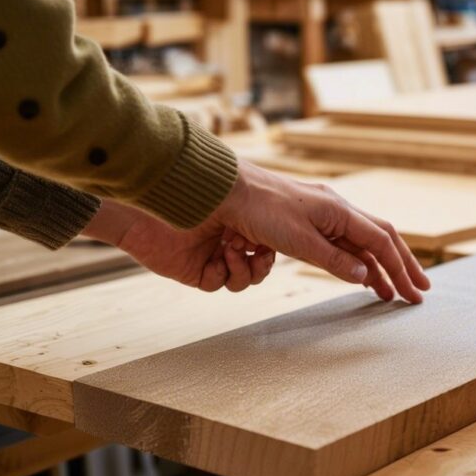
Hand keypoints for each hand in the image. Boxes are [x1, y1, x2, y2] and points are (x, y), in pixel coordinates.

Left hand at [83, 200, 274, 291]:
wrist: (166, 195)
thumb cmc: (214, 192)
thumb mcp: (252, 204)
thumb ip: (277, 220)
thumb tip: (309, 236)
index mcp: (243, 218)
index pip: (269, 244)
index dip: (275, 250)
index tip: (277, 245)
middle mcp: (228, 236)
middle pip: (258, 265)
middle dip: (262, 264)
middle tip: (259, 252)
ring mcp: (210, 253)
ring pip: (241, 280)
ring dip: (244, 271)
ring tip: (232, 252)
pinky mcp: (193, 269)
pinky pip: (217, 284)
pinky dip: (221, 275)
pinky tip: (216, 260)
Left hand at [213, 161, 430, 303]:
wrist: (221, 191)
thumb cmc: (259, 208)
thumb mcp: (299, 239)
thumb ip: (334, 259)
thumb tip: (365, 274)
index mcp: (339, 211)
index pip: (381, 241)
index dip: (400, 268)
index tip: (415, 291)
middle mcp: (333, 214)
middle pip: (376, 243)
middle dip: (397, 268)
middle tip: (415, 291)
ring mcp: (316, 221)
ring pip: (355, 248)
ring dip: (372, 271)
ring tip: (385, 292)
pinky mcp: (297, 229)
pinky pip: (330, 249)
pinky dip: (349, 264)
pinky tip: (351, 273)